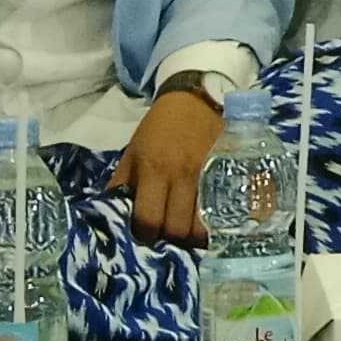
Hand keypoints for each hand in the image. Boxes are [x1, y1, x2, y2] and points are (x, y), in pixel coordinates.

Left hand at [111, 88, 226, 245]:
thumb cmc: (159, 128)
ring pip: (204, 225)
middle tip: (167, 241)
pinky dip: (218, 223)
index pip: (148, 219)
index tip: (144, 238)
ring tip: (188, 237)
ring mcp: (210, 177)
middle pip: (178, 229)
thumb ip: (121, 184)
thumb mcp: (133, 152)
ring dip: (194, 237)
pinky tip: (211, 225)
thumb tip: (110, 214)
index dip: (144, 236)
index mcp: (154, 170)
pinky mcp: (229, 174)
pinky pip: (227, 210)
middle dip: (170, 241)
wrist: (195, 99)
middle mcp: (183, 176)